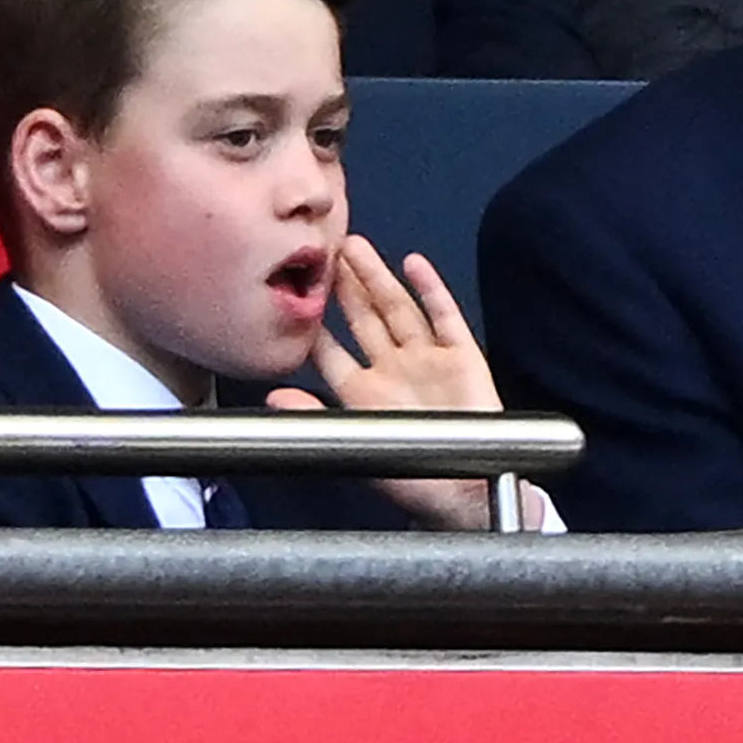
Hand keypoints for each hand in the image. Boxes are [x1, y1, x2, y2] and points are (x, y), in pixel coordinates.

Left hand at [264, 234, 543, 530]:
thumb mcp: (357, 446)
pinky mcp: (462, 358)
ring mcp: (428, 360)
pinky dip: (430, 289)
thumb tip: (272, 398)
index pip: (331, 351)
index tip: (295, 292)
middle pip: (364, 318)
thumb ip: (314, 419)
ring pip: (399, 309)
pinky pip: (444, 316)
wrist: (470, 494)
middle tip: (326, 250)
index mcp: (364, 394)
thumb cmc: (417, 481)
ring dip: (378, 278)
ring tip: (356, 248)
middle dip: (344, 285)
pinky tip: (414, 265)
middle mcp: (393, 371)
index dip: (314, 322)